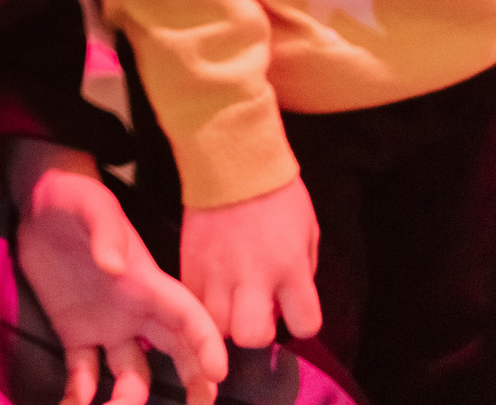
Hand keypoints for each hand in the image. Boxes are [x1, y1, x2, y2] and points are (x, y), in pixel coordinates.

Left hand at [20, 164, 225, 404]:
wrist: (40, 202)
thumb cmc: (75, 197)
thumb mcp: (92, 205)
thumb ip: (106, 230)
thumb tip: (113, 267)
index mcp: (147, 284)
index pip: (190, 317)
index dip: (207, 344)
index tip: (218, 374)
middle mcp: (136, 312)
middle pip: (177, 354)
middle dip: (194, 384)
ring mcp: (107, 326)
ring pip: (132, 377)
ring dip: (128, 401)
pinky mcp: (75, 333)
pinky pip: (84, 376)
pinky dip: (81, 397)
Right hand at [179, 177, 320, 350]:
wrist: (230, 160)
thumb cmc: (275, 193)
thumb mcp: (307, 231)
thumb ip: (301, 272)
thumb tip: (286, 303)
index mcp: (290, 266)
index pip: (305, 324)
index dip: (301, 321)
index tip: (293, 310)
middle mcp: (254, 275)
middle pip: (251, 336)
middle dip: (254, 332)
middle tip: (253, 313)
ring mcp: (217, 271)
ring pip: (215, 326)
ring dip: (224, 321)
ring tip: (228, 304)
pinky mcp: (188, 262)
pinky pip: (191, 301)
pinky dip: (200, 302)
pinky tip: (208, 290)